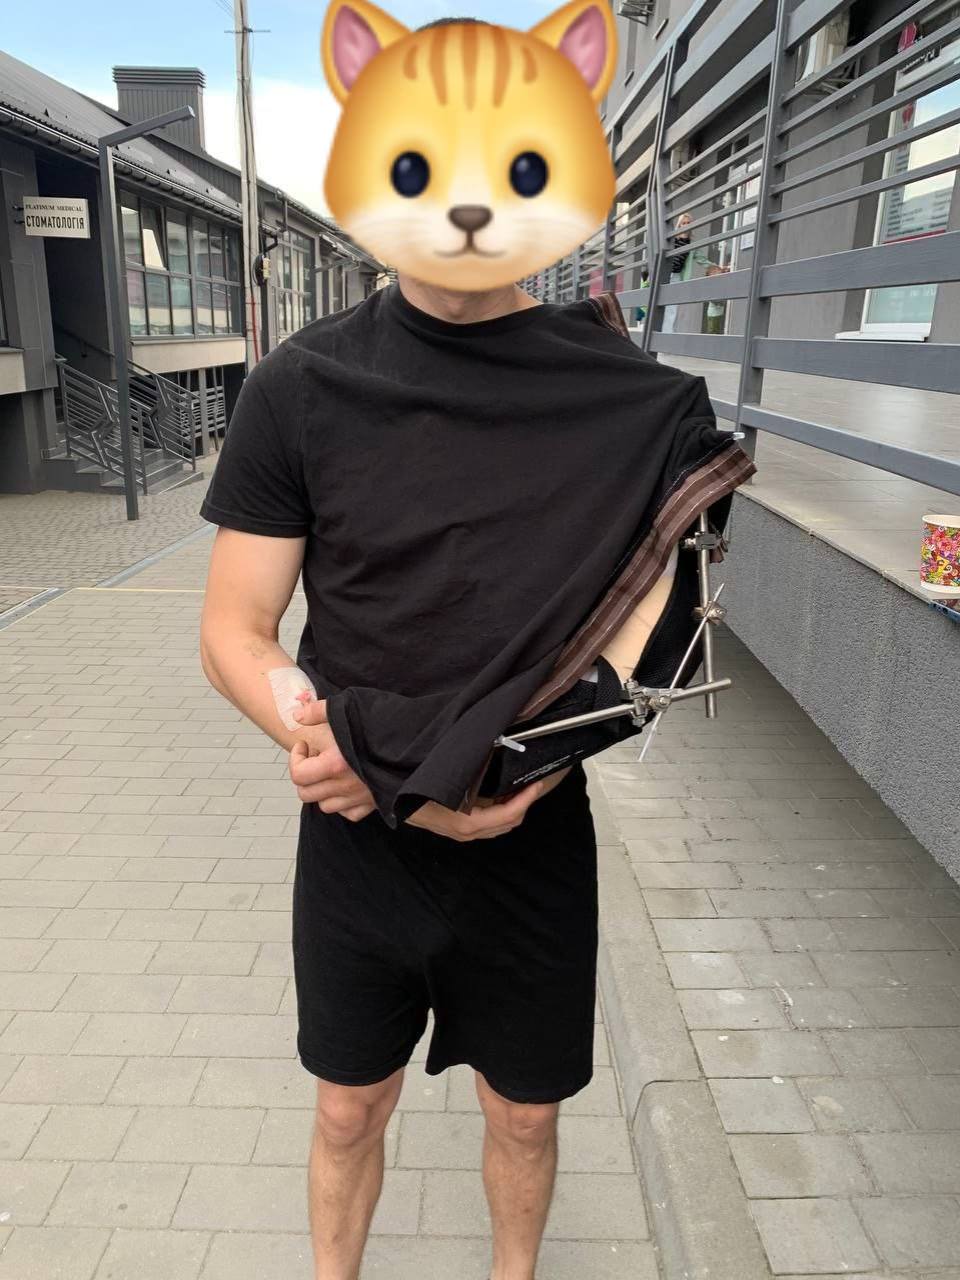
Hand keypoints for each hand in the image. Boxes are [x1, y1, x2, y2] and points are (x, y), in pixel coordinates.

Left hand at [288, 698, 376, 821]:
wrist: (417, 743)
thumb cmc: (383, 724)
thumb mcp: (348, 709)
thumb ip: (318, 711)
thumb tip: (296, 716)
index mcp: (336, 764)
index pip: (298, 775)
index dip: (295, 758)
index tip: (305, 745)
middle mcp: (345, 785)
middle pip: (306, 794)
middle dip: (304, 776)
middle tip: (315, 759)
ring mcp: (359, 798)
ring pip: (325, 806)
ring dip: (321, 790)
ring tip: (329, 772)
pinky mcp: (373, 803)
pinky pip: (349, 813)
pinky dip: (342, 804)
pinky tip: (347, 786)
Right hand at [406, 779, 545, 841]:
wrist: (393, 802)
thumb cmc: (415, 789)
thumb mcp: (445, 779)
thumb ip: (470, 773)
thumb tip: (495, 755)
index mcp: (467, 822)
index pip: (508, 814)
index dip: (525, 800)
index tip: (536, 784)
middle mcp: (468, 832)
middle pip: (509, 823)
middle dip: (524, 804)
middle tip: (534, 782)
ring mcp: (464, 833)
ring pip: (501, 825)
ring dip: (514, 808)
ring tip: (521, 786)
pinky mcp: (461, 829)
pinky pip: (490, 824)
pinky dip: (502, 811)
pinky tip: (502, 793)